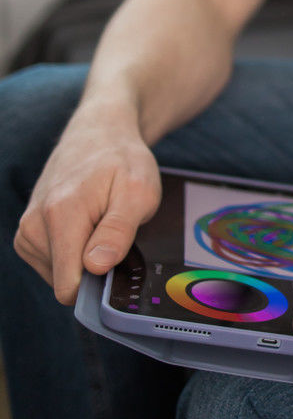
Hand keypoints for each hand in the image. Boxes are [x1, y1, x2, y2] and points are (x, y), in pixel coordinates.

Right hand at [13, 105, 160, 304]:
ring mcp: (27, 229)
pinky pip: (52, 264)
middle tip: (112, 230)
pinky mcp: (27, 233)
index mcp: (61, 215)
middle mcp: (34, 225)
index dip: (98, 284)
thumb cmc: (122, 160)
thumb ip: (118, 231)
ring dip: (83, 256)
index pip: (68, 285)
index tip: (118, 262)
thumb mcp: (139, 191)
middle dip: (93, 266)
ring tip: (99, 221)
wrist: (98, 133)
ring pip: (59, 274)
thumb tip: (96, 267)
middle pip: (65, 280)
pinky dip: (72, 251)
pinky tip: (85, 224)